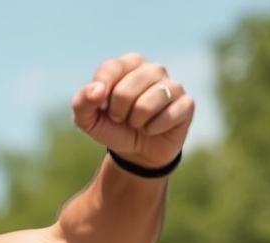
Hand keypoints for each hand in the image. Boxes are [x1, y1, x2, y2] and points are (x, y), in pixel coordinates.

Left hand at [72, 52, 194, 168]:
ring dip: (136, 122)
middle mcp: (153, 69)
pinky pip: (167, 116)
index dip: (100, 91)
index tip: (100, 105)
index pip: (110, 69)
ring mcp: (173, 85)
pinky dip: (153, 129)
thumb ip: (82, 102)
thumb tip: (97, 91)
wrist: (136, 151)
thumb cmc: (112, 127)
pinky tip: (154, 128)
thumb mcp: (88, 119)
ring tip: (138, 122)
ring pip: (147, 104)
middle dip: (117, 112)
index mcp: (128, 65)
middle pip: (125, 91)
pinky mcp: (186, 103)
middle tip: (121, 118)